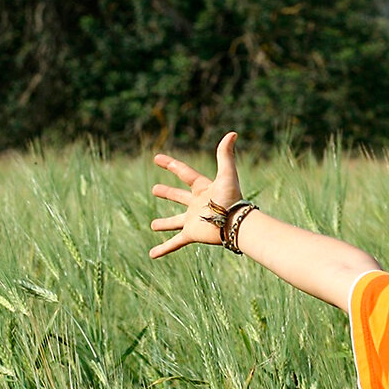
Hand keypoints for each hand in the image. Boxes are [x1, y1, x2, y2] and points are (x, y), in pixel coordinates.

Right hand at [149, 132, 243, 258]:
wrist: (236, 223)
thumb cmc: (232, 198)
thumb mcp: (227, 174)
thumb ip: (226, 154)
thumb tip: (232, 133)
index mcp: (203, 188)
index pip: (184, 173)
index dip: (171, 165)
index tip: (157, 158)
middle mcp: (197, 204)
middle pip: (179, 197)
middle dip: (167, 193)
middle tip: (154, 189)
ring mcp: (193, 220)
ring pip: (175, 222)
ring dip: (164, 224)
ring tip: (153, 226)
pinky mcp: (192, 234)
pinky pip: (175, 243)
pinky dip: (163, 249)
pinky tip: (152, 255)